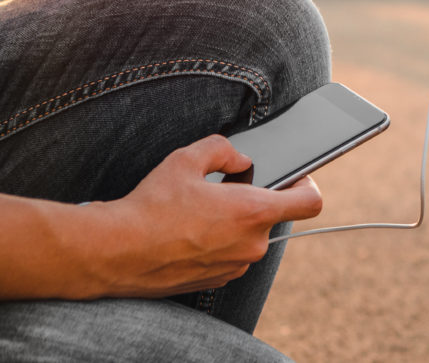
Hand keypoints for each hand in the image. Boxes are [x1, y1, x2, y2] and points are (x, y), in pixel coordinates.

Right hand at [91, 135, 321, 297]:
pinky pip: (232, 254)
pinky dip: (220, 241)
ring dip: (235, 222)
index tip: (296, 177)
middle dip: (254, 200)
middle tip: (225, 189)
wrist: (117, 253)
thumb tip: (242, 159)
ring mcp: (237, 266)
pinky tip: (191, 232)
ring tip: (200, 212)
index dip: (308, 185)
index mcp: (254, 213)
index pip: (310, 202)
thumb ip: (224, 149)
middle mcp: (252, 244)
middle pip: (273, 216)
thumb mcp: (186, 159)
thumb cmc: (152, 206)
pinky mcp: (219, 280)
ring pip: (250, 236)